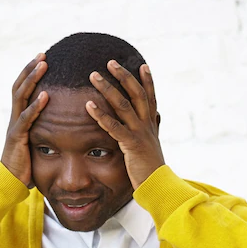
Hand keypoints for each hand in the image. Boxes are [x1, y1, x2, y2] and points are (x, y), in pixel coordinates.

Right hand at [1, 53, 48, 187]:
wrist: (11, 182)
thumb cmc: (26, 163)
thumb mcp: (37, 141)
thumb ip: (44, 128)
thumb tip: (61, 121)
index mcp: (19, 117)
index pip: (23, 89)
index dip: (30, 73)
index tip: (43, 58)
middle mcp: (14, 118)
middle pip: (19, 86)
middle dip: (30, 69)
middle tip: (43, 54)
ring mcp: (15, 126)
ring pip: (21, 97)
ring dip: (32, 79)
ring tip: (43, 65)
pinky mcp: (17, 138)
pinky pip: (26, 119)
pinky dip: (35, 106)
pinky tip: (45, 96)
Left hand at [85, 60, 163, 189]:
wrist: (158, 185)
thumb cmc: (150, 167)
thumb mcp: (152, 144)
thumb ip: (151, 128)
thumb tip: (156, 116)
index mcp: (151, 124)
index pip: (150, 97)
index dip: (148, 80)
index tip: (142, 65)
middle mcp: (146, 124)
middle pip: (136, 93)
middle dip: (124, 76)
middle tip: (110, 62)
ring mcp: (140, 133)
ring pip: (123, 105)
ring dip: (107, 88)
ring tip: (94, 75)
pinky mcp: (131, 144)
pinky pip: (114, 126)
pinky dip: (101, 115)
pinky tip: (88, 105)